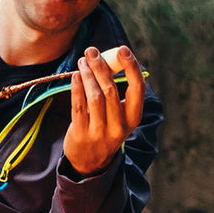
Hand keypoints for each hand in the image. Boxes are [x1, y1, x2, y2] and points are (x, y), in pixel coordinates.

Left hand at [63, 46, 144, 175]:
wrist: (90, 162)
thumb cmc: (106, 129)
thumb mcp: (118, 115)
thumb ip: (115, 91)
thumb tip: (107, 58)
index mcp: (133, 118)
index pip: (137, 89)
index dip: (131, 67)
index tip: (122, 49)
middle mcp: (119, 126)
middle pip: (112, 90)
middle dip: (101, 67)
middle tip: (92, 51)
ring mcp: (100, 132)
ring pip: (95, 97)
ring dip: (88, 75)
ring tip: (83, 61)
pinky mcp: (81, 134)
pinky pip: (79, 106)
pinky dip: (77, 88)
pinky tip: (76, 75)